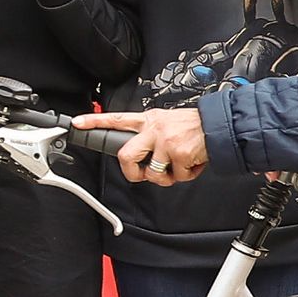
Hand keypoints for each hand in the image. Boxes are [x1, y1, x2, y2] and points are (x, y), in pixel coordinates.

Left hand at [82, 107, 207, 184]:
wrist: (220, 126)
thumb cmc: (193, 128)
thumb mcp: (166, 122)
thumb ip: (150, 135)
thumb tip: (140, 157)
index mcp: (148, 120)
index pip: (116, 119)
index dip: (95, 122)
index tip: (77, 123)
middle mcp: (153, 129)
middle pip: (125, 155)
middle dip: (131, 172)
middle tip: (142, 174)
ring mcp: (165, 142)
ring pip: (152, 173)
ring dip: (165, 177)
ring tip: (177, 168)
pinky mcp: (178, 154)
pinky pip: (175, 176)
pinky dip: (185, 176)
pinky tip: (191, 164)